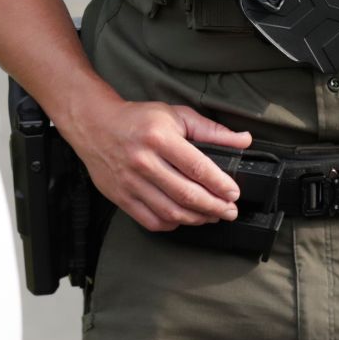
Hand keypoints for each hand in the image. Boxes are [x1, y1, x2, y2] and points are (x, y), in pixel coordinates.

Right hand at [63, 96, 252, 231]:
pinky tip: (184, 218)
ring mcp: (130, 182)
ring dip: (196, 218)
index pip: (196, 167)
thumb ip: (211, 130)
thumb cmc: (138, 119)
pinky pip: (151, 220)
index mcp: (159, 137)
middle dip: (214, 207)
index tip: (234, 193)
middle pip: (186, 194)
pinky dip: (172, 224)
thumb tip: (244, 140)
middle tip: (230, 211)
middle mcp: (143, 161)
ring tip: (211, 216)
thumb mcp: (176, 115)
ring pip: (170, 211)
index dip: (219, 184)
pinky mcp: (121, 197)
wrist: (94, 125)